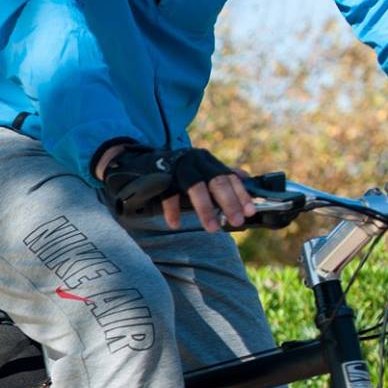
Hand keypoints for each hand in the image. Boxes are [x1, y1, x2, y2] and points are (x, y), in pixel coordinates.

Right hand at [99, 144, 255, 233]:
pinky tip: (175, 224)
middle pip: (217, 181)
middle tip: (236, 221)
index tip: (250, 212)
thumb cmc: (173, 170)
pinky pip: (168, 194)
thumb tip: (245, 178)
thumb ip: (219, 174)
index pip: (229, 177)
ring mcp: (176, 167)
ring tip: (212, 228)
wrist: (137, 161)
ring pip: (195, 187)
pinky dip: (173, 210)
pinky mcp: (158, 175)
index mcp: (207, 160)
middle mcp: (194, 160)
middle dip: (229, 203)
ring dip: (205, 209)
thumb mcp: (198, 169)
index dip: (241, 194)